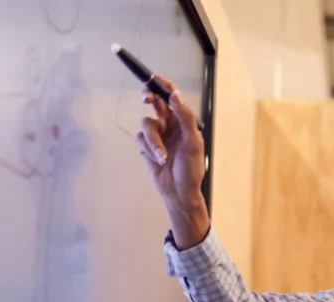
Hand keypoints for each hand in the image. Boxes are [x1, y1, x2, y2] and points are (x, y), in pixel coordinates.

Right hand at [137, 77, 209, 246]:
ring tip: (163, 157)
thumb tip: (175, 95)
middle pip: (154, 101)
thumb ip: (185, 117)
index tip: (153, 78)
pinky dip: (148, 150)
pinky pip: (140, 139)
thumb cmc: (191, 170)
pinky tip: (158, 161)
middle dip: (148, 96)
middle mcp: (170, 124)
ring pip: (146, 124)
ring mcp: (157, 135)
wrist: (179, 192)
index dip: (162, 84)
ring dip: (153, 141)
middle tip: (145, 97)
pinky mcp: (146, 147)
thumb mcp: (193, 142)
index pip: (172, 95)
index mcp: (183, 121)